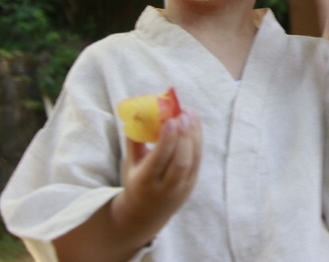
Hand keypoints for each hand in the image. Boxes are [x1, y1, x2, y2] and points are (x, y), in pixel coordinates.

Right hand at [118, 109, 202, 231]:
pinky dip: (198, 139)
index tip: (170, 120)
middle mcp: (166, 188)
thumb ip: (134, 141)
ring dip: (194, 134)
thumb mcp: (130, 165)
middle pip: (180, 162)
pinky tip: (194, 124)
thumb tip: (137, 113)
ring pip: (193, 160)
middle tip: (182, 113)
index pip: (159, 161)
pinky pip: (198, 159)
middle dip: (184, 136)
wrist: (145, 215)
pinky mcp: (192, 183)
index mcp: (145, 183)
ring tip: (189, 113)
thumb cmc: (135, 182)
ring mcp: (182, 187)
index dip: (167, 140)